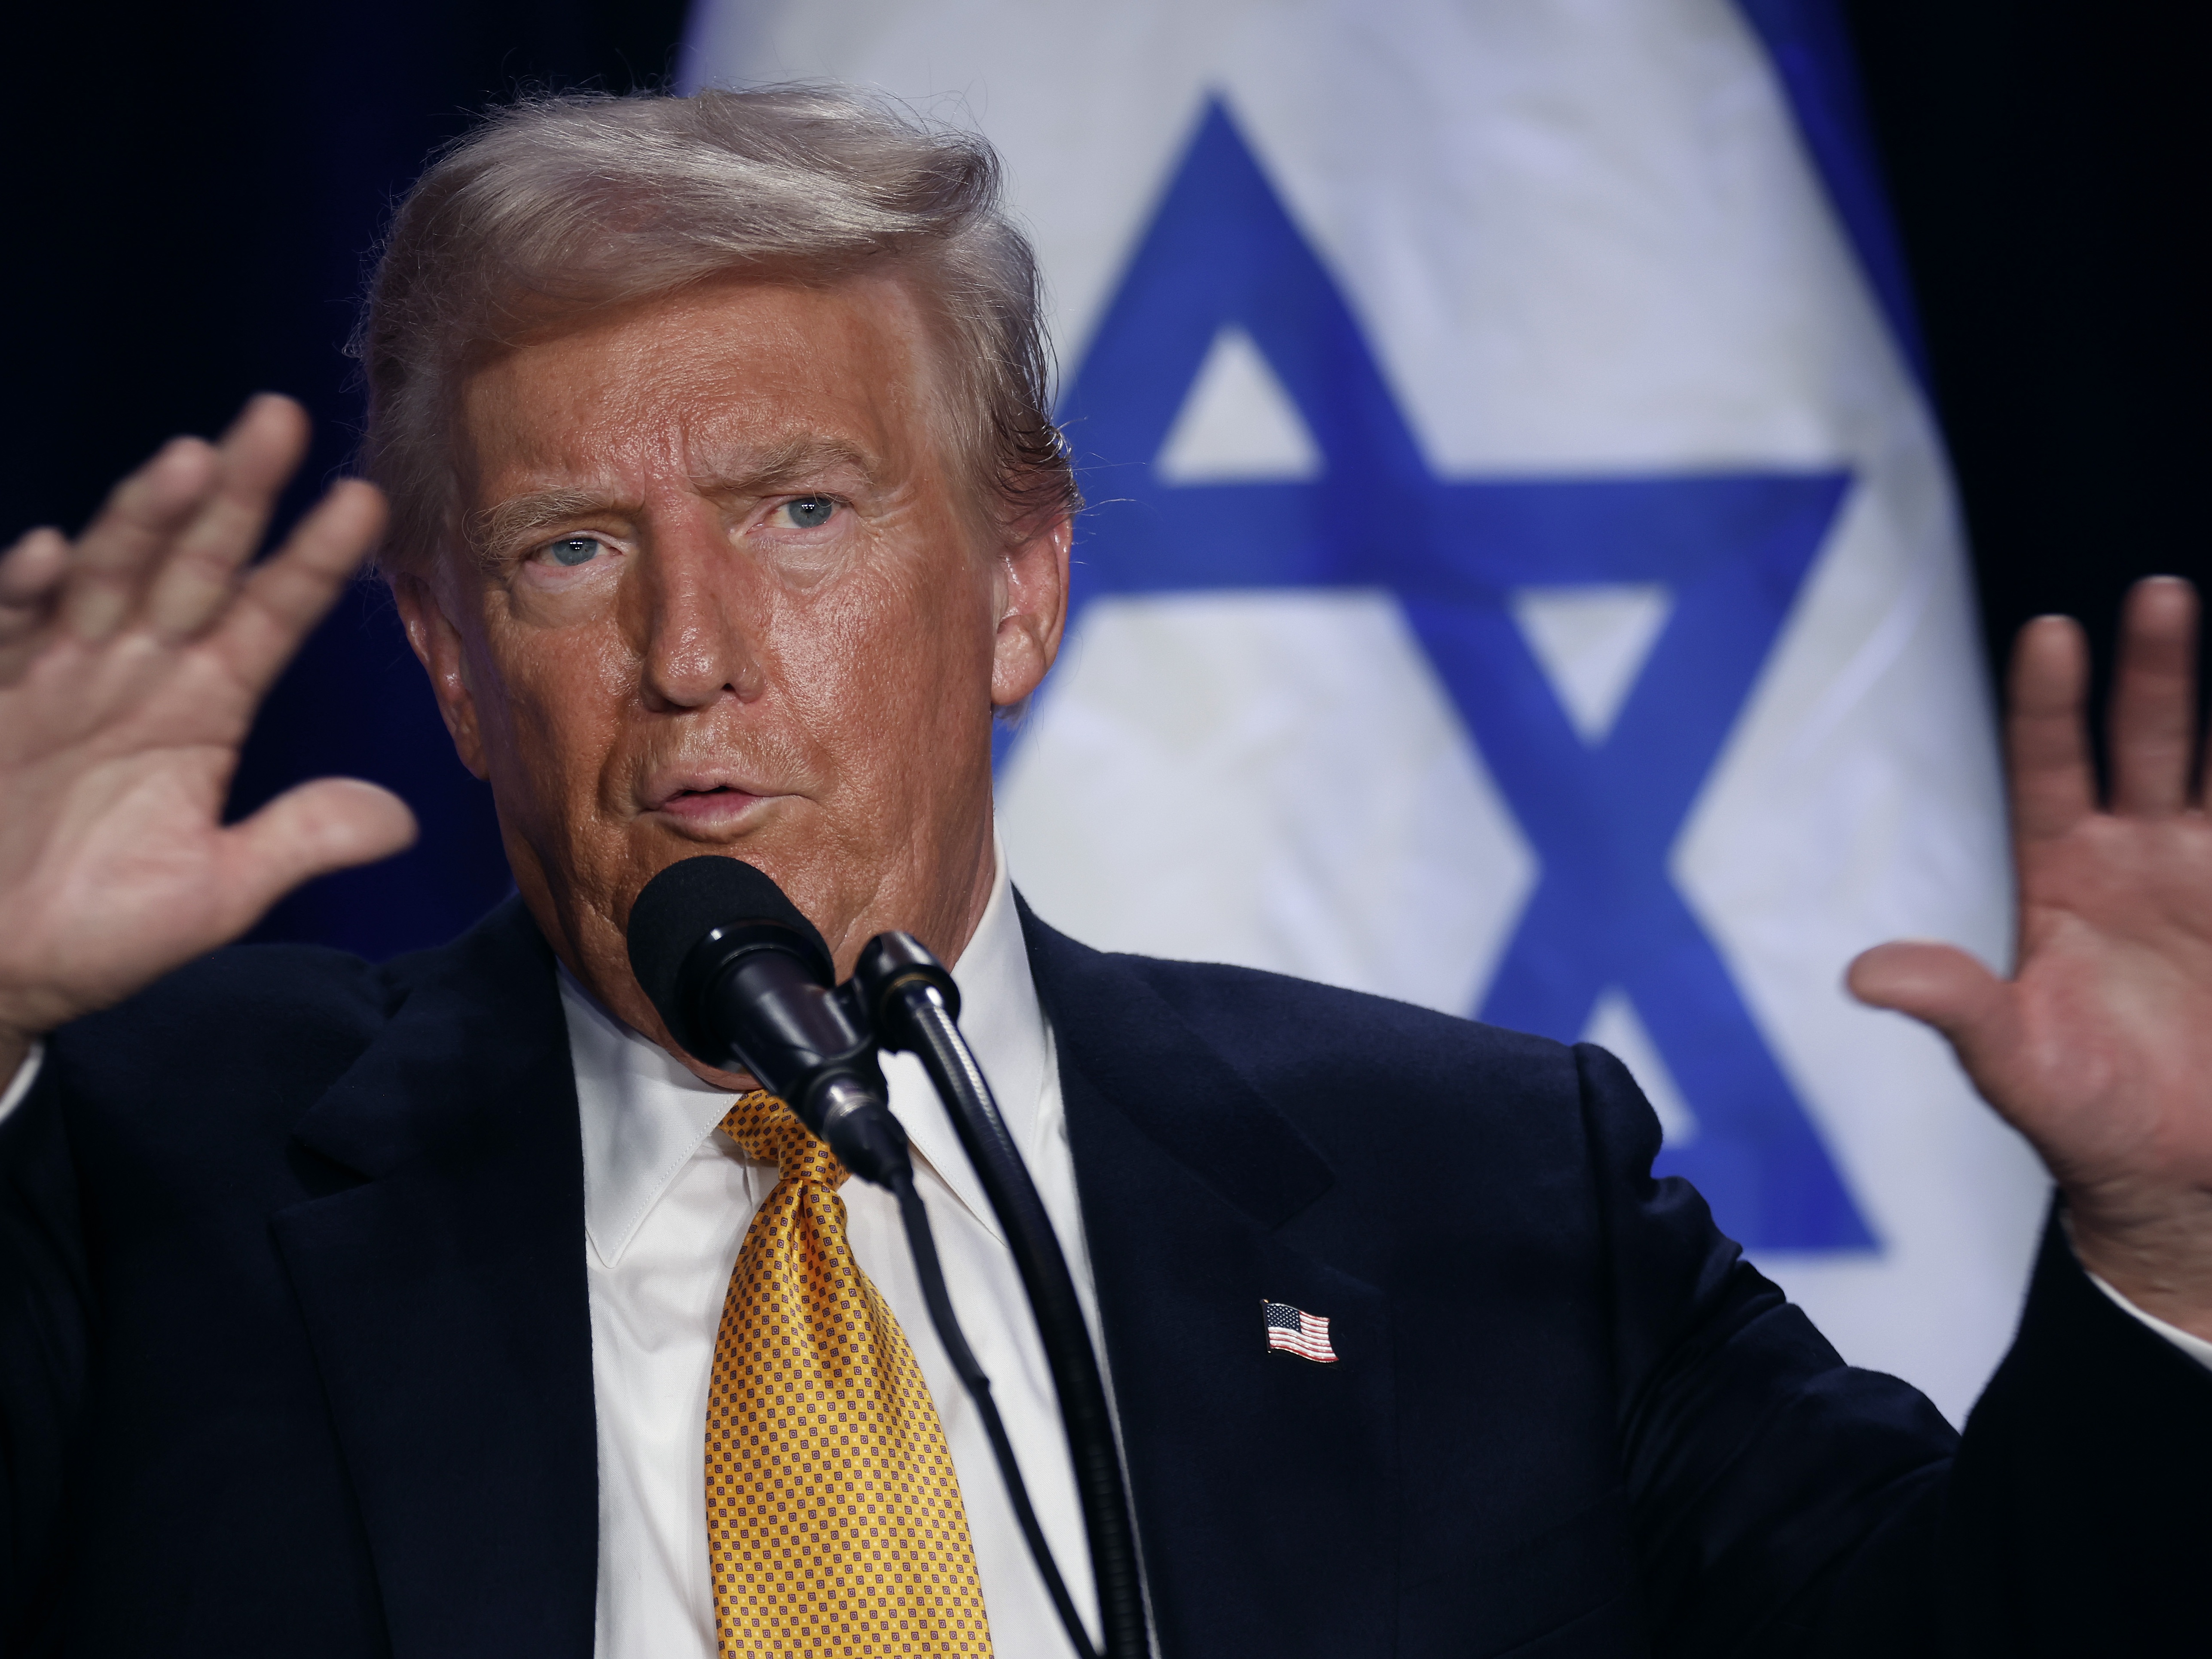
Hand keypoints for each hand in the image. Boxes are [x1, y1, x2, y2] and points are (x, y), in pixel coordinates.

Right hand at [0, 396, 416, 1076]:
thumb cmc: (96, 931)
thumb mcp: (213, 892)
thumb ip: (298, 841)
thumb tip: (403, 821)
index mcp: (203, 706)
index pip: (272, 615)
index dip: (316, 559)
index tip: (366, 501)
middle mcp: (137, 672)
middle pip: (196, 566)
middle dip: (235, 495)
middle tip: (279, 416)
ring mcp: (56, 675)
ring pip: (108, 576)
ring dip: (143, 519)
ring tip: (188, 461)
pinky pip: (10, 630)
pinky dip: (25, 592)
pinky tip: (53, 551)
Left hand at [1851, 577, 2211, 1338]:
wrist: (2176, 1177)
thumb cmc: (2083, 1116)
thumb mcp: (2010, 1060)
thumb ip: (1952, 1006)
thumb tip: (1863, 975)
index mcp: (2066, 880)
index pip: (2048, 768)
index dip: (2048, 705)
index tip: (2049, 632)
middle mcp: (2141, 860)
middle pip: (2148, 744)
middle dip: (2158, 672)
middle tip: (2158, 595)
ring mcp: (2210, 880)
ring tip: (2199, 615)